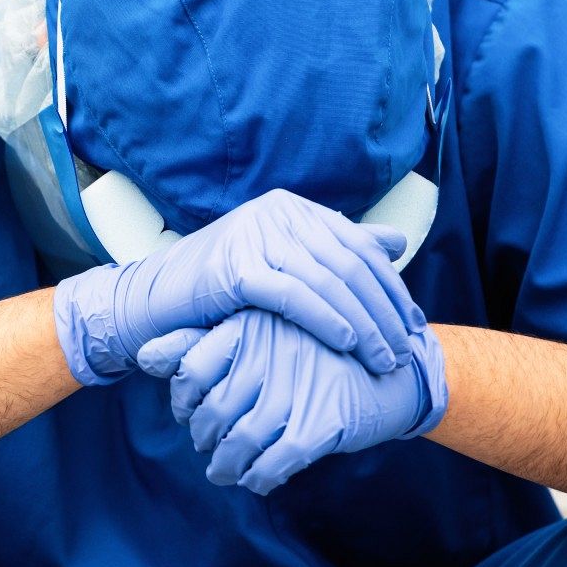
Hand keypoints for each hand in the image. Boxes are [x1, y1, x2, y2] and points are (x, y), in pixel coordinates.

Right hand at [53, 189, 424, 385]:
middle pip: (349, 263)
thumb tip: (395, 242)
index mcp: (291, 208)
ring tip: (382, 357)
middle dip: (383, 310)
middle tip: (404, 349)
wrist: (154, 303)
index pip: (357, 246)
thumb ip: (336, 251)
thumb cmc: (220, 291)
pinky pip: (294, 295)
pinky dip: (326, 319)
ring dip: (363, 323)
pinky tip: (346, 343)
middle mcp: (276, 212)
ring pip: (328, 280)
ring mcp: (254, 235)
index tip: (412, 325)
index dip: (390, 287)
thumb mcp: (282, 264)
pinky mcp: (235, 266)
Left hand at [156, 309, 447, 494]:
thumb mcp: (258, 333)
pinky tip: (258, 478)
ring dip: (226, 466)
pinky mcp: (322, 423)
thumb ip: (197, 342)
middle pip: (212, 412)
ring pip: (240, 442)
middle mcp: (268, 353)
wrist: (393, 368)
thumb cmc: (314, 350)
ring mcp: (296, 388)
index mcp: (250, 324)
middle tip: (209, 445)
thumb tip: (141, 355)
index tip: (192, 412)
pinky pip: (275, 463)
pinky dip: (259, 477)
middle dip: (205, 438)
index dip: (184, 400)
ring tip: (225, 470)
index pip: (190, 368)